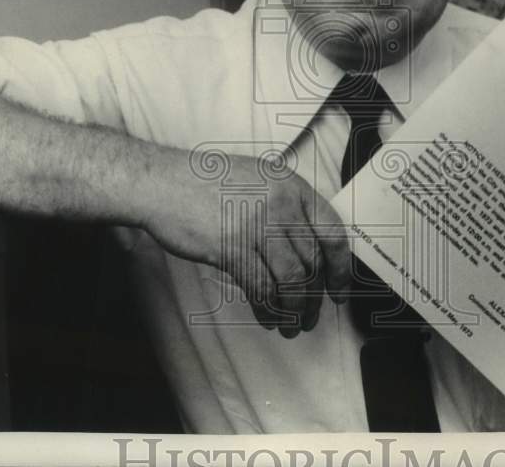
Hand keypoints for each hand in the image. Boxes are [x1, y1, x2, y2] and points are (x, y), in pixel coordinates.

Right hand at [137, 150, 350, 337]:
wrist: (164, 183)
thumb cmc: (208, 182)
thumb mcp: (260, 180)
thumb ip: (287, 206)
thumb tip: (309, 250)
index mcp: (292, 187)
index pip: (332, 233)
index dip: (340, 269)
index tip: (339, 291)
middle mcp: (281, 205)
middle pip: (313, 262)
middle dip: (315, 298)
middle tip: (311, 316)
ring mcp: (257, 226)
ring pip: (292, 280)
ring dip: (295, 310)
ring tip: (292, 325)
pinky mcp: (232, 248)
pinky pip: (260, 288)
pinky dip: (268, 309)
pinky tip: (267, 317)